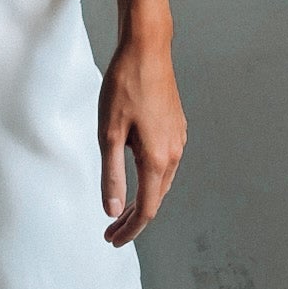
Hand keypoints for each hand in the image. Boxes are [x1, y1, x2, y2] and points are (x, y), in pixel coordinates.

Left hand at [98, 38, 185, 246]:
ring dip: (143, 197)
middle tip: (111, 229)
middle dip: (134, 217)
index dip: (129, 229)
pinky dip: (150, 177)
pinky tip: (135, 171)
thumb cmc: (124, 86)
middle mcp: (174, 152)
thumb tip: (112, 210)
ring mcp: (178, 137)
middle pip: (156, 197)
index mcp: (158, 158)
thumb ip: (112, 175)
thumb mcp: (109, 134)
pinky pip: (165, 161)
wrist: (147, 48)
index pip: (147, 209)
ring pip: (162, 180)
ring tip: (120, 206)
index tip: (112, 240)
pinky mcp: (176, 125)